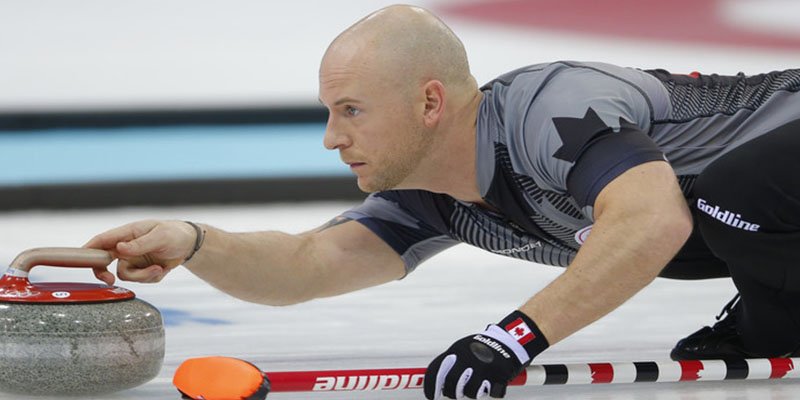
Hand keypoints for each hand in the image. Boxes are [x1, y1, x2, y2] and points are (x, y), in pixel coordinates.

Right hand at [83, 220, 198, 284]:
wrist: (189, 245)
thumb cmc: (174, 234)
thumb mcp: (160, 237)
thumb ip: (140, 244)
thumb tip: (120, 248)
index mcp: (127, 234)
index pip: (101, 241)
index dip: (87, 250)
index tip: (78, 260)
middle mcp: (126, 248)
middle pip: (103, 263)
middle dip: (104, 273)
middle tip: (109, 280)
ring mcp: (133, 260)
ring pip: (125, 275)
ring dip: (142, 276)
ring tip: (159, 268)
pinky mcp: (142, 270)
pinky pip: (141, 280)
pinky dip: (152, 278)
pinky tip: (163, 269)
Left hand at [424, 311, 547, 398]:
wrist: (510, 341)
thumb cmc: (484, 347)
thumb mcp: (463, 348)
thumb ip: (450, 362)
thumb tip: (435, 380)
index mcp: (457, 351)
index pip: (436, 371)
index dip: (430, 387)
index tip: (431, 396)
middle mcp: (468, 360)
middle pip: (452, 387)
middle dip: (453, 393)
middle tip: (456, 392)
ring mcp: (482, 369)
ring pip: (469, 393)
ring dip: (472, 392)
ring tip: (477, 382)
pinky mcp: (496, 377)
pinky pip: (487, 393)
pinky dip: (488, 390)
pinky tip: (490, 381)